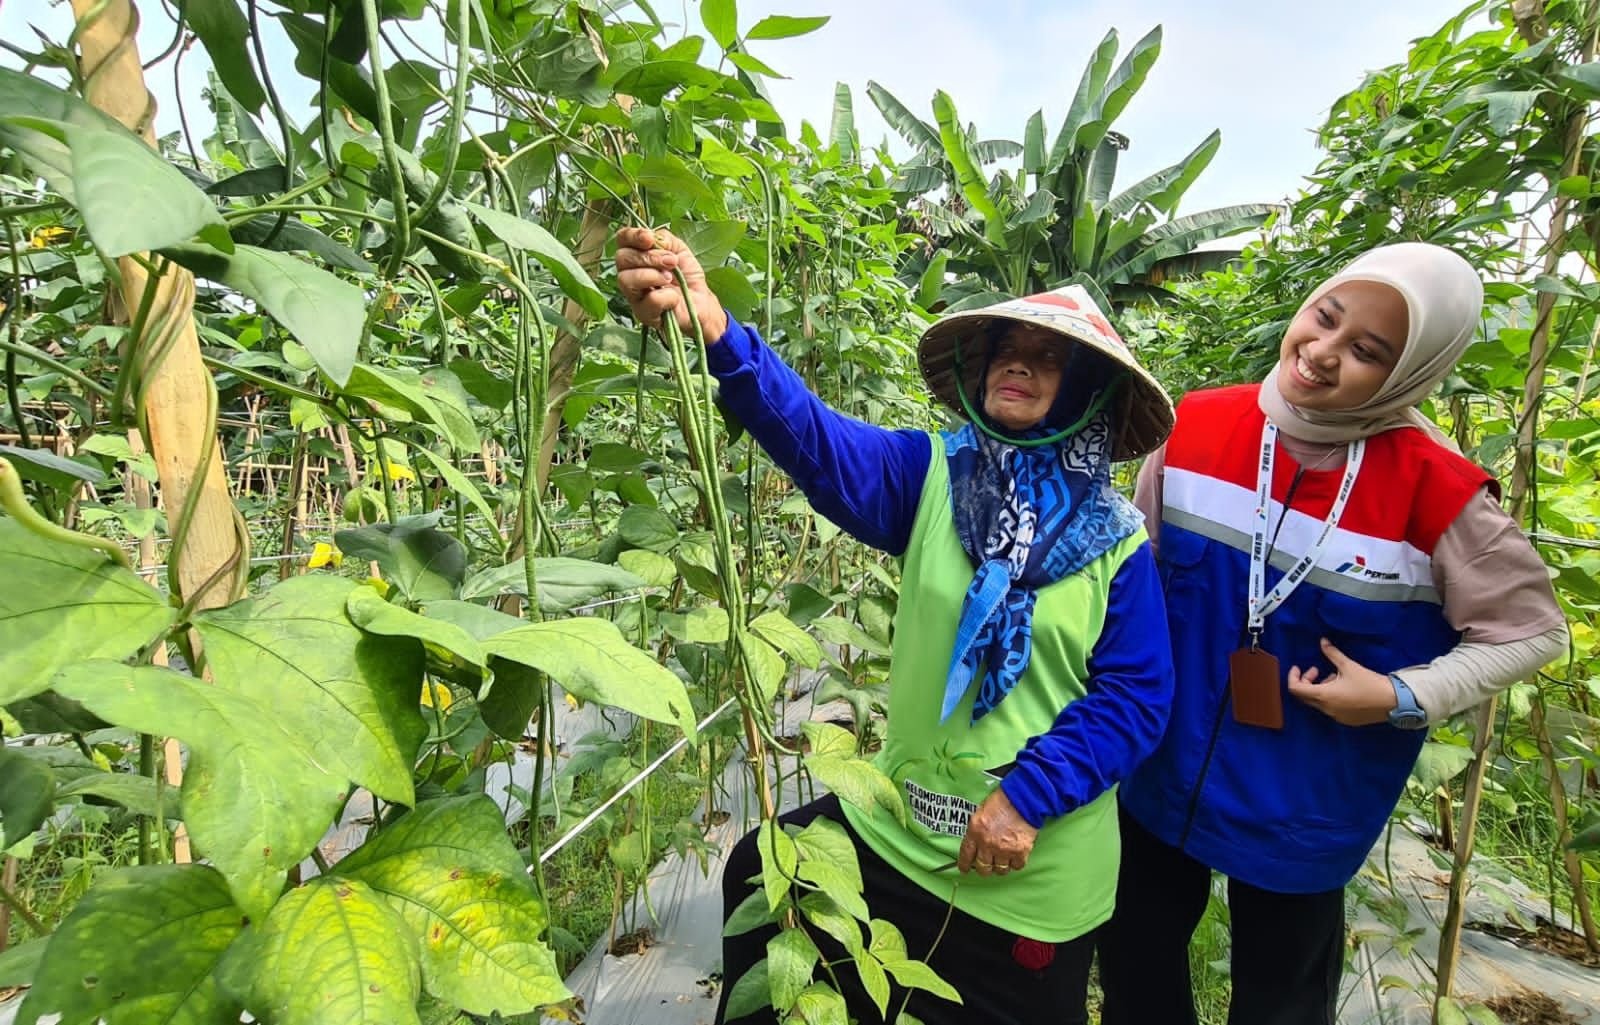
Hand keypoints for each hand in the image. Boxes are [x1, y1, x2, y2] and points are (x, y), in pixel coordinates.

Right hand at [613, 227, 726, 341]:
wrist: (702, 301)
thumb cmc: (687, 275)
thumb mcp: (679, 249)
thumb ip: (664, 239)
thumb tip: (652, 238)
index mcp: (636, 255)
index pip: (622, 239)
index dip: (632, 235)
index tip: (649, 238)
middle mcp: (629, 274)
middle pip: (622, 258)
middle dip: (649, 257)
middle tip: (672, 261)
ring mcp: (633, 296)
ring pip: (626, 280)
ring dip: (653, 275)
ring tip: (671, 278)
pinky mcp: (643, 314)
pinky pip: (649, 300)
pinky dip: (666, 296)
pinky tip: (674, 297)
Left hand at [957, 788, 1037, 877]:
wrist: (1023, 799)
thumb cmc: (1002, 801)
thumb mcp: (981, 813)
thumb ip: (976, 830)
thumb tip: (976, 844)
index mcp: (975, 832)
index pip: (966, 855)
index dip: (964, 865)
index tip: (965, 869)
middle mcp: (987, 844)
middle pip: (983, 867)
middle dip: (984, 868)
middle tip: (987, 865)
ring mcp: (1004, 849)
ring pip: (1000, 870)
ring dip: (1000, 866)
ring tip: (1003, 860)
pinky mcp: (1020, 852)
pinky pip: (1016, 866)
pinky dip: (1016, 863)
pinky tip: (1015, 857)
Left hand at [1288, 637, 1396, 725]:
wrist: (1393, 702)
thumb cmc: (1369, 683)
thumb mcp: (1348, 666)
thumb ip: (1332, 654)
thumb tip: (1322, 641)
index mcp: (1324, 696)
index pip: (1295, 689)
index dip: (1293, 677)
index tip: (1299, 667)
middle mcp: (1326, 709)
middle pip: (1304, 697)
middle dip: (1306, 682)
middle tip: (1316, 670)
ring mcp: (1336, 717)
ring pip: (1318, 702)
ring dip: (1320, 688)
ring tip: (1336, 677)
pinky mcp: (1346, 720)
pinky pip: (1330, 708)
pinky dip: (1330, 697)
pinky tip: (1344, 689)